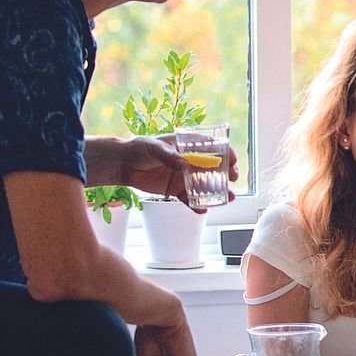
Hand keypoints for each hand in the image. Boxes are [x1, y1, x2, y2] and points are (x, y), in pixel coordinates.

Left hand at [120, 134, 239, 205]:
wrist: (123, 164)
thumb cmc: (139, 148)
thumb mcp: (155, 148)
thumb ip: (170, 157)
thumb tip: (184, 165)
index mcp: (187, 145)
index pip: (212, 147)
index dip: (226, 152)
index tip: (233, 161)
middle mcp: (189, 160)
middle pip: (213, 168)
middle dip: (226, 175)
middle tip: (232, 182)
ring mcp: (183, 176)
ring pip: (204, 185)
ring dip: (216, 192)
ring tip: (226, 199)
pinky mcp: (174, 190)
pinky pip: (189, 199)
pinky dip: (196, 205)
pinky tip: (202, 209)